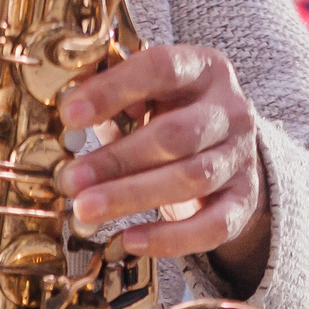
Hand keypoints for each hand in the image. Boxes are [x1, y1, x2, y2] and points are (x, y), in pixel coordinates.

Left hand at [56, 43, 270, 289]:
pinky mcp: (244, 201)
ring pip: (191, 179)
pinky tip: (128, 240)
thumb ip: (113, 95)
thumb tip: (63, 110)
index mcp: (204, 69)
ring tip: (86, 210)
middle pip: (175, 135)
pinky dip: (169, 238)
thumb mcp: (149, 94)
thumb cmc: (172, 116)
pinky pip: (211, 226)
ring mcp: (240, 157)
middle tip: (70, 179)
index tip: (69, 114)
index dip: (113, 90)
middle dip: (117, 159)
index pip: (161, 68)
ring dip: (132, 196)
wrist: (227, 151)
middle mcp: (230, 110)